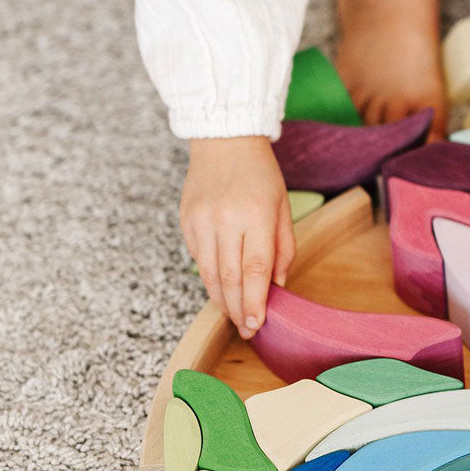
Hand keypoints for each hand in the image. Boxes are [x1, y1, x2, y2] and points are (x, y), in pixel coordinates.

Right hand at [180, 136, 295, 337]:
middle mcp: (225, 219)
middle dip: (237, 309)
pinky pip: (197, 258)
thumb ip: (283, 247)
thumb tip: (277, 284)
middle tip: (246, 330)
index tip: (257, 324)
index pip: (255, 269)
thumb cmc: (260, 174)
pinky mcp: (186, 220)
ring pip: (208, 273)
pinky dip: (209, 277)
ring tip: (233, 316)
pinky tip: (220, 288)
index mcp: (255, 215)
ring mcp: (201, 220)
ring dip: (220, 300)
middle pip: (229, 277)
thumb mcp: (283, 206)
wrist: (224, 140)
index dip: (255, 301)